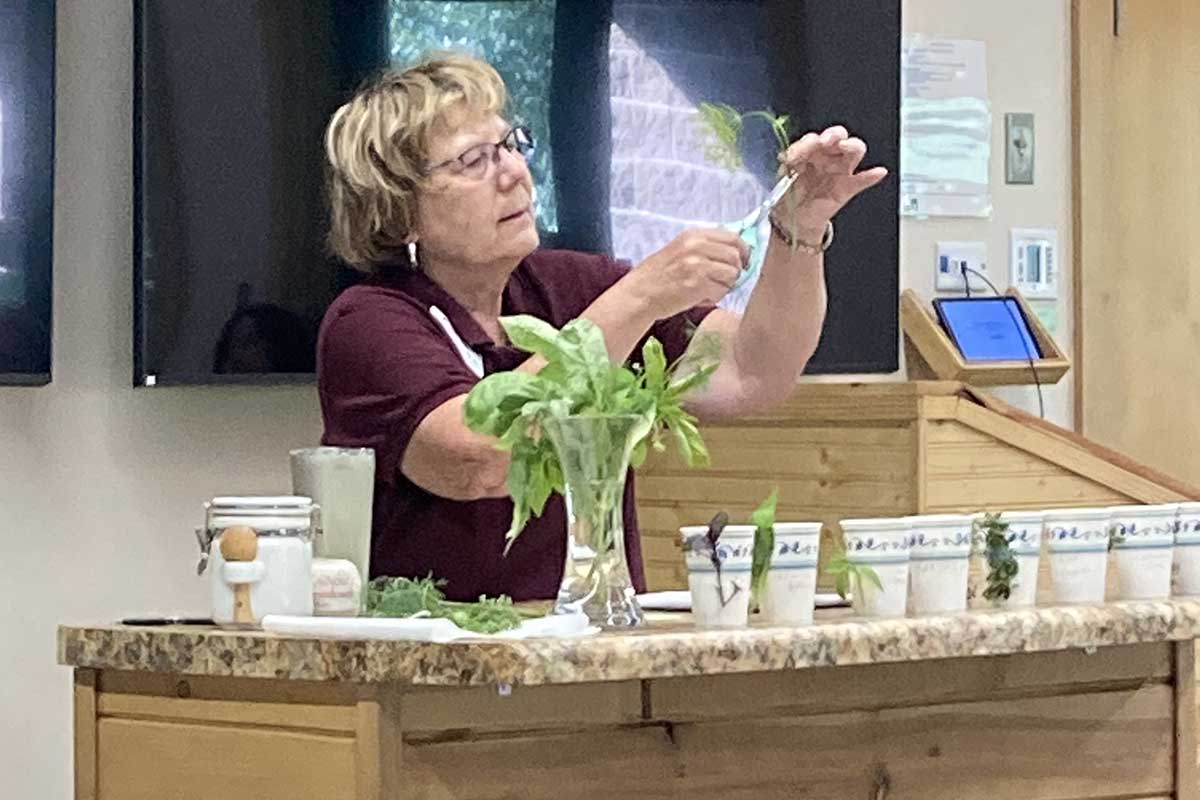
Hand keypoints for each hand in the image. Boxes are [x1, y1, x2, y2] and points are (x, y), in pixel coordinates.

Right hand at [628, 229, 749, 318]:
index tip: (743, 261)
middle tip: (726, 280)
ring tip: (710, 289)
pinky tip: (701, 297)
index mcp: (693, 235)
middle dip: (736, 270)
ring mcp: (697, 265)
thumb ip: (705, 247)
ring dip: (726, 284)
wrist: (640, 294)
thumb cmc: (659, 275)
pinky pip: (722, 291)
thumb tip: (736, 251)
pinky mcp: (698, 285)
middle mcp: (696, 246)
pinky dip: (715, 296)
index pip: (733, 237)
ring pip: (732, 274)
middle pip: (736, 256)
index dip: (743, 251)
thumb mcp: (680, 249)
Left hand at [776, 125, 888, 241]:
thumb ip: (790, 161)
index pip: (814, 138)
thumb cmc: (791, 191)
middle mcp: (828, 156)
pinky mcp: (847, 188)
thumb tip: (788, 154)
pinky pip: (861, 181)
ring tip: (845, 147)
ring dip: (851, 146)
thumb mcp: (785, 173)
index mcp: (812, 150)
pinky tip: (878, 172)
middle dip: (834, 135)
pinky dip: (871, 176)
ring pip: (853, 152)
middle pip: (839, 137)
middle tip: (825, 141)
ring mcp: (840, 171)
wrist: (793, 218)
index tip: (796, 155)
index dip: (806, 144)